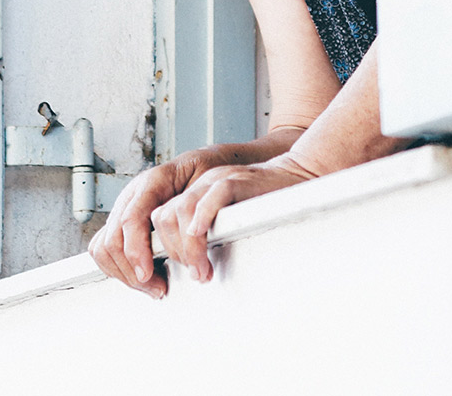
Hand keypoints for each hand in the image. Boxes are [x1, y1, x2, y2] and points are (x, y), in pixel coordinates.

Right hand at [88, 148, 228, 298]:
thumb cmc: (205, 173)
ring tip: (152, 286)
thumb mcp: (209, 182)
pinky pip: (103, 247)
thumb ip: (198, 205)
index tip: (147, 274)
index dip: (135, 250)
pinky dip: (116, 268)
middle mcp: (132, 195)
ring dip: (123, 273)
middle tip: (158, 288)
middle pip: (112, 239)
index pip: (130, 219)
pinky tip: (140, 276)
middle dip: (131, 271)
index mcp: (152, 182)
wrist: (200, 164)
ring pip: (103, 247)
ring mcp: (124, 208)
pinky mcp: (121, 221)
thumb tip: (195, 235)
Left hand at [149, 154, 316, 283]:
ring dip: (190, 247)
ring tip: (203, 269)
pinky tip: (205, 236)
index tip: (173, 274)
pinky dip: (204, 217)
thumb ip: (205, 233)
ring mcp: (216, 180)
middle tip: (196, 274)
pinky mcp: (238, 181)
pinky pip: (214, 195)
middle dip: (174, 253)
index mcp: (191, 193)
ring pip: (182, 210)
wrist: (293, 176)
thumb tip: (188, 267)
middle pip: (164, 218)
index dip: (160, 250)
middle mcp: (199, 184)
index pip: (157, 220)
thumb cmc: (263, 203)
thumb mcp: (225, 218)